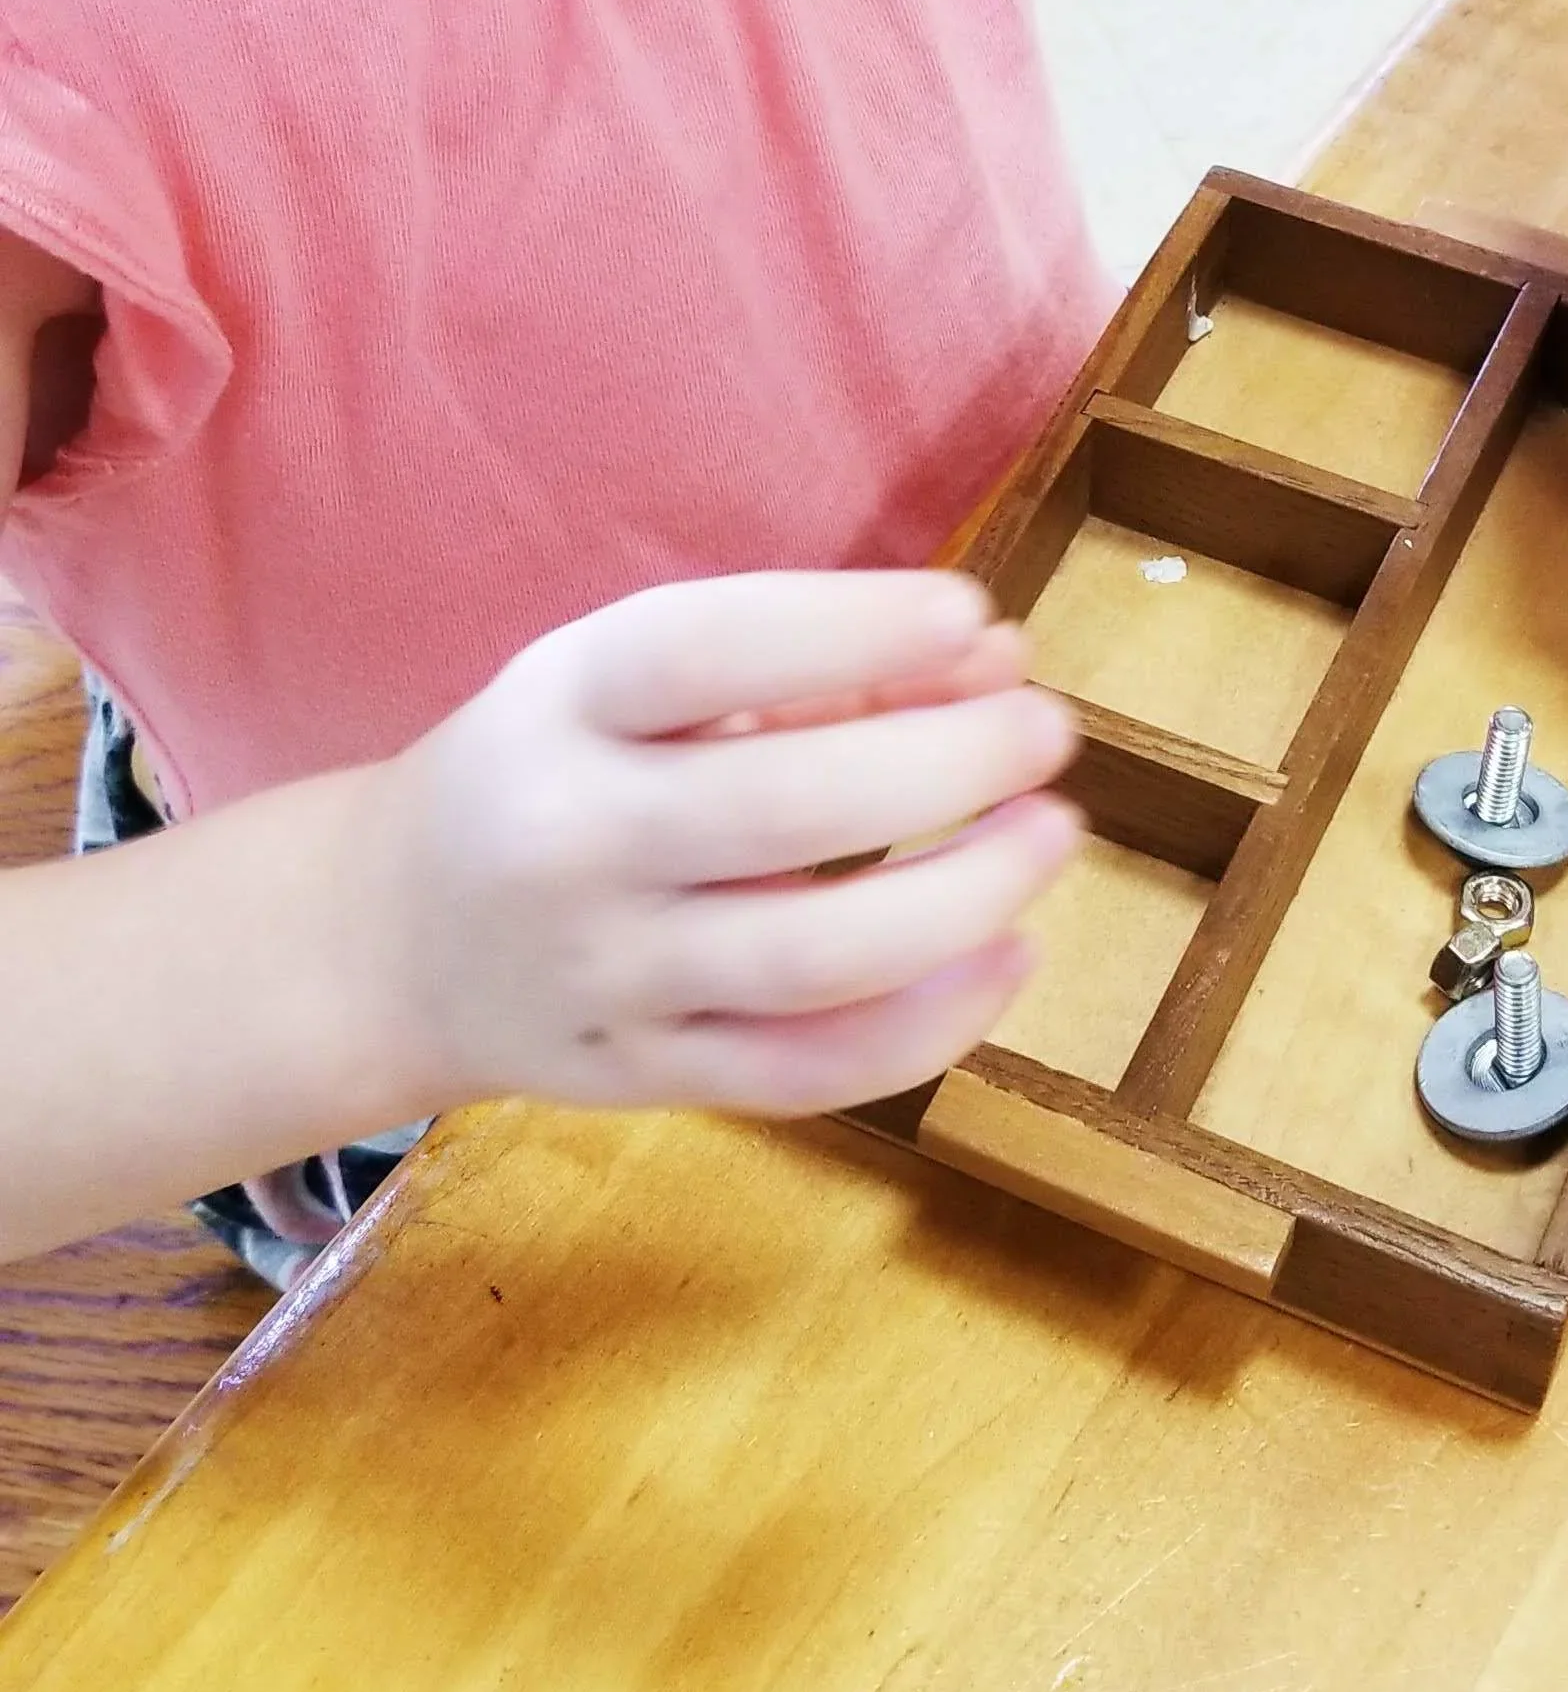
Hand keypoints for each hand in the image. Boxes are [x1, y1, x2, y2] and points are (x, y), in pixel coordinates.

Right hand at [366, 570, 1080, 1115]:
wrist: (392, 941)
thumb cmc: (552, 772)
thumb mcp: (621, 682)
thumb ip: (800, 669)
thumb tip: (989, 658)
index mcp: (559, 706)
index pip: (706, 651)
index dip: (852, 628)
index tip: (971, 612)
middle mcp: (571, 842)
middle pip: (786, 810)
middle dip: (950, 765)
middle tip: (1047, 731)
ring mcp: (607, 978)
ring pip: (814, 959)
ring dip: (966, 895)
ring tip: (1051, 830)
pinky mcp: (646, 1079)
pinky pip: (807, 1072)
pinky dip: (930, 1025)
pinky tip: (1010, 955)